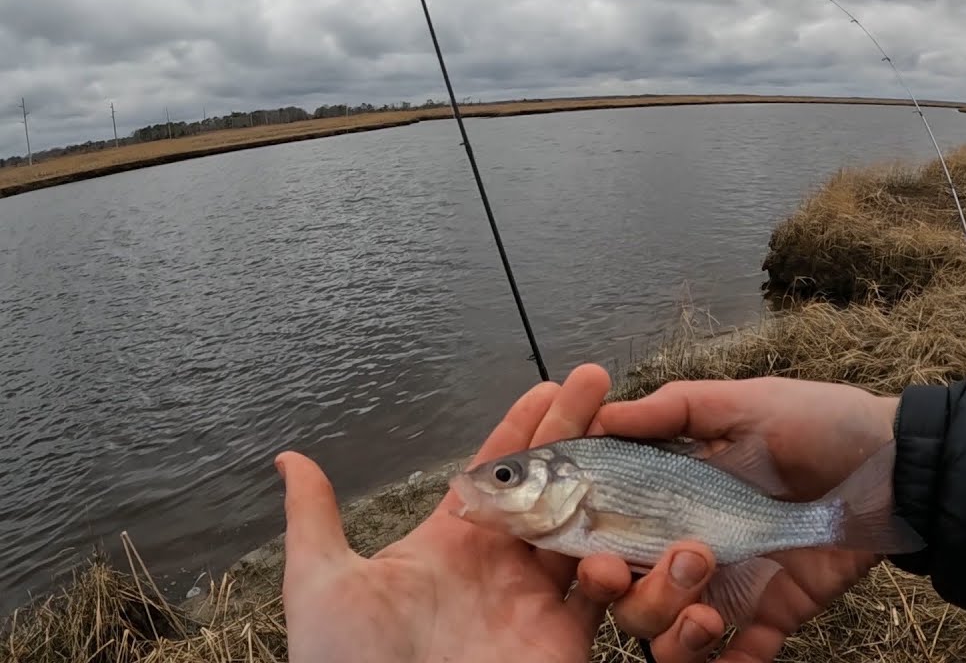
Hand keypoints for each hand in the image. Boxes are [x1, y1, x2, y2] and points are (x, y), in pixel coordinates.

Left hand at [276, 364, 674, 662]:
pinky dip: (618, 560)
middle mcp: (497, 564)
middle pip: (546, 483)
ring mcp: (532, 599)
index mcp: (448, 541)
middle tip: (596, 382)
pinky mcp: (562, 638)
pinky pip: (603, 592)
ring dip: (604, 482)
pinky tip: (623, 521)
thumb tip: (288, 460)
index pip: (494, 468)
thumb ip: (316, 517)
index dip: (523, 425)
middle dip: (573, 430)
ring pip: (582, 527)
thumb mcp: (321, 583)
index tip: (549, 386)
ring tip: (624, 436)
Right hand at [590, 377, 901, 662]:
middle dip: (642, 597)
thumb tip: (601, 416)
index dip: (594, 552)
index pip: (612, 535)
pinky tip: (729, 660)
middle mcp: (690, 546)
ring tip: (708, 615)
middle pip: (634, 596)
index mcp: (674, 497)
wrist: (899, 467)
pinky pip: (739, 657)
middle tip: (681, 567)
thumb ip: (675, 410)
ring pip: (671, 636)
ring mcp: (730, 584)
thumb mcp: (746, 403)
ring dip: (675, 636)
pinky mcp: (772, 612)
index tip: (597, 557)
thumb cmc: (821, 423)